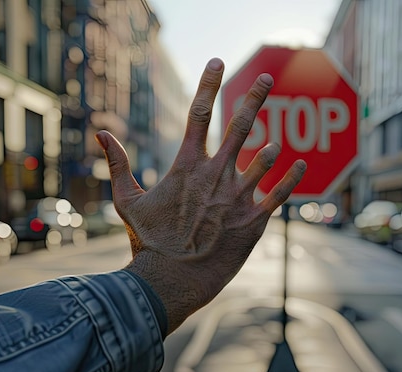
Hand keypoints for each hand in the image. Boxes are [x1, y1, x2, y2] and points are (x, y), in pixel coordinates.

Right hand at [95, 58, 306, 332]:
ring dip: (270, 146)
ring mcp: (238, 197)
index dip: (208, 83)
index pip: (198, 113)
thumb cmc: (148, 241)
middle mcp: (216, 174)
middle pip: (240, 125)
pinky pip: (279, 194)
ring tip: (277, 140)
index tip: (217, 61)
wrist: (171, 281)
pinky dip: (291, 178)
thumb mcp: (127, 200)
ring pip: (263, 158)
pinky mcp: (253, 220)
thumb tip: (101, 132)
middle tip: (268, 78)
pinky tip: (299, 163)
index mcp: (187, 165)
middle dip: (255, 97)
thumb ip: (119, 164)